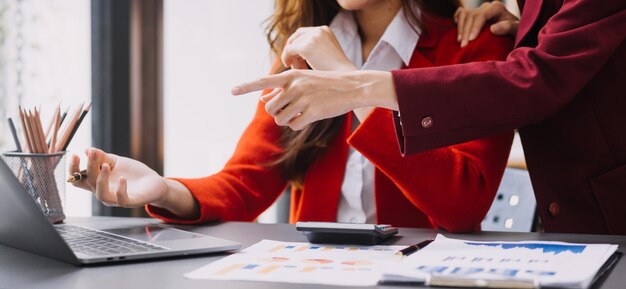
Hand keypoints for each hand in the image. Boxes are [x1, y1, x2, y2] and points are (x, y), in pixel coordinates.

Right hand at [69, 148, 168, 207]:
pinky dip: (120, 190)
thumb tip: (88, 150)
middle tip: (93, 154)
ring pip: (101, 195)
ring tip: (106, 166)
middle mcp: (103, 192)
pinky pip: (121, 200)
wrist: (153, 182)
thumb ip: (102, 157)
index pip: (78, 179)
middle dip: (90, 167)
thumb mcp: (116, 162)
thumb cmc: (132, 173)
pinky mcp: (130, 202)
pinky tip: (123, 178)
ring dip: (101, 180)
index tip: (75, 155)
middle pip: (89, 182)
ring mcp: (116, 199)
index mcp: (97, 182)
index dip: (73, 169)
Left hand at [231, 69, 396, 129]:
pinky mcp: (312, 112)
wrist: (352, 86)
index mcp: (291, 75)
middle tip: (290, 110)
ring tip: (301, 112)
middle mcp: (295, 86)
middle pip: (270, 108)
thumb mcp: (304, 80)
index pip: (263, 81)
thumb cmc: (326, 84)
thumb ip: (283, 90)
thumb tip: (263, 99)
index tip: (232, 91)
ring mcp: (303, 99)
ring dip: (287, 120)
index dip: (246, 86)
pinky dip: (298, 125)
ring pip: (280, 119)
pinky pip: (294, 125)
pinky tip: (309, 117)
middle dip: (276, 112)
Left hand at [282, 26, 356, 70]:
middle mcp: (319, 30)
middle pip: (296, 37)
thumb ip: (313, 48)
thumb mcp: (326, 53)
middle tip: (297, 66)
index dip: (297, 45)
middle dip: (293, 52)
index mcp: (325, 30)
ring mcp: (312, 37)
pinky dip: (286, 58)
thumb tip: (292, 50)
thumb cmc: (335, 72)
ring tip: (300, 69)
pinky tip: (292, 68)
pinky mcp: (306, 47)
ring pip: (291, 45)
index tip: (298, 60)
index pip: (303, 33)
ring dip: (292, 58)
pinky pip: (288, 50)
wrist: (345, 78)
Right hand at [454, 1, 518, 46]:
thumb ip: (508, 27)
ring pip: (464, 15)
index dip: (475, 27)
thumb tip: (493, 28)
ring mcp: (479, 10)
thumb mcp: (517, 30)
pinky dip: (457, 21)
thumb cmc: (515, 32)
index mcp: (496, 8)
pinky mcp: (473, 14)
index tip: (471, 40)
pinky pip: (461, 13)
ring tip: (460, 42)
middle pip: (471, 16)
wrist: (513, 32)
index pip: (481, 15)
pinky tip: (458, 31)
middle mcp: (486, 6)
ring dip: (460, 29)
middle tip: (463, 46)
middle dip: (466, 31)